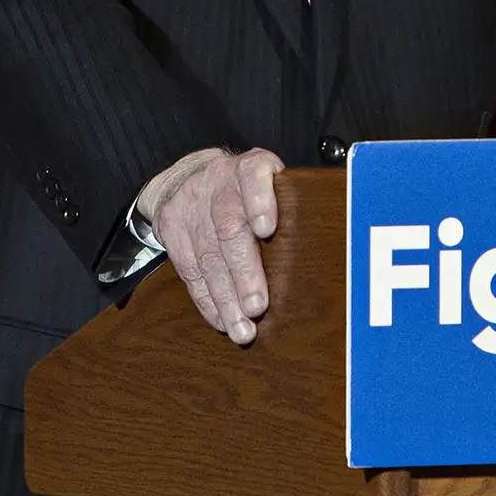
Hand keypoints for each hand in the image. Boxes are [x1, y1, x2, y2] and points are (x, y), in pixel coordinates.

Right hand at [139, 147, 283, 344]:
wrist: (189, 176)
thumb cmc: (246, 191)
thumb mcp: (269, 183)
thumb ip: (289, 209)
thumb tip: (324, 258)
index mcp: (250, 168)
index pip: (253, 174)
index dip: (260, 200)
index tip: (266, 228)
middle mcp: (218, 182)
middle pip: (229, 227)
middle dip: (244, 271)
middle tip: (257, 306)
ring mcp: (191, 204)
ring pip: (208, 255)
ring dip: (225, 298)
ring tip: (242, 327)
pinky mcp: (171, 227)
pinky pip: (189, 269)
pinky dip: (207, 299)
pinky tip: (220, 319)